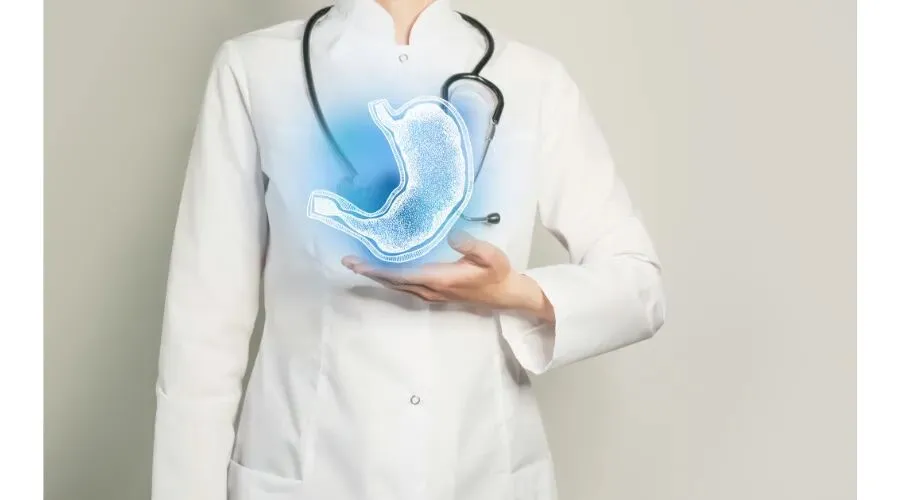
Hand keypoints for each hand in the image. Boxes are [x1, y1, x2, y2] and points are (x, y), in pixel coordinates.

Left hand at [342, 231, 555, 322]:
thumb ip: (471, 246)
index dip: (379, 269)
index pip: (402, 275)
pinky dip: (389, 278)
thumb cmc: (498, 273)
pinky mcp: (433, 292)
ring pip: (397, 285)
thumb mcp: (491, 256)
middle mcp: (430, 289)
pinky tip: (381, 271)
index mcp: (440, 279)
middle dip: (370, 272)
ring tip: (357, 265)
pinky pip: (405, 285)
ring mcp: (431, 293)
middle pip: (393, 281)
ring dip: (376, 276)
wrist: (506, 294)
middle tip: (347, 262)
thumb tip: (451, 234)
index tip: (359, 264)